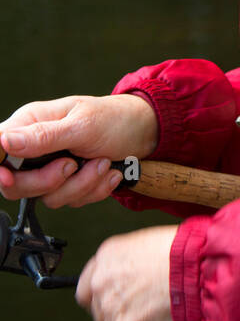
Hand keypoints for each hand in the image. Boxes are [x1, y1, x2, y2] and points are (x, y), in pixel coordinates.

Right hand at [0, 94, 158, 207]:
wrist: (145, 133)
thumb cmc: (114, 119)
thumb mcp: (81, 125)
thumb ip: (43, 136)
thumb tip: (4, 141)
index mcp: (30, 125)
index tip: (9, 178)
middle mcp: (35, 149)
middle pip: (15, 185)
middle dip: (48, 182)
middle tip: (73, 165)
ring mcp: (52, 169)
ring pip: (48, 198)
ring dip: (81, 184)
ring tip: (102, 162)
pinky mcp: (70, 185)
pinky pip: (72, 201)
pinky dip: (94, 190)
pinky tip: (109, 172)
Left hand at [76, 225, 182, 320]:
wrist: (200, 266)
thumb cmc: (189, 252)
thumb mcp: (153, 244)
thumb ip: (137, 266)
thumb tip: (143, 289)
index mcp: (108, 255)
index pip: (88, 287)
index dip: (105, 300)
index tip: (122, 307)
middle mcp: (102, 282)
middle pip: (103, 315)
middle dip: (128, 319)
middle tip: (157, 317)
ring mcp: (111, 308)